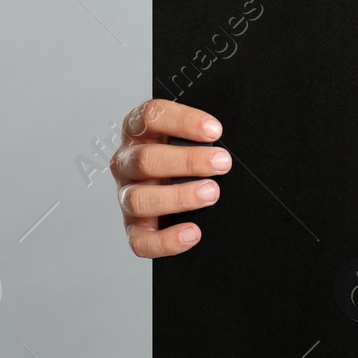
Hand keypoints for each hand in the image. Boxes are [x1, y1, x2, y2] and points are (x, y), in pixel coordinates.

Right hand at [109, 98, 227, 256]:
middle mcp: (127, 162)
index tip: (215, 131)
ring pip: (140, 199)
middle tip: (222, 163)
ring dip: (179, 197)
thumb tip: (231, 143)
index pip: (151, 116)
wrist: (178, 191)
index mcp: (139, 132)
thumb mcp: (193, 138)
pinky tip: (193, 233)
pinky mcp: (133, 227)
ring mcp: (127, 196)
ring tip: (211, 193)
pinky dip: (166, 240)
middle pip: (145, 159)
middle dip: (188, 161)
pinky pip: (140, 240)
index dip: (182, 121)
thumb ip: (204, 135)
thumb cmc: (188, 159)